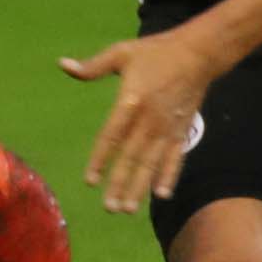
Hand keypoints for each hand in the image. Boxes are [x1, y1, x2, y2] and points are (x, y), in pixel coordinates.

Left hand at [59, 25, 224, 213]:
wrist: (198, 53)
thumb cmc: (155, 52)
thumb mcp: (122, 53)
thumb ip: (93, 66)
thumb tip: (62, 65)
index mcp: (131, 101)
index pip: (111, 137)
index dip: (100, 160)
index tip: (90, 181)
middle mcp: (149, 119)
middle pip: (131, 157)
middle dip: (120, 184)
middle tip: (109, 208)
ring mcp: (168, 128)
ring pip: (151, 163)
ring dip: (140, 187)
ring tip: (128, 209)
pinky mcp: (182, 130)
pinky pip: (175, 157)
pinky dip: (169, 176)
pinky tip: (162, 195)